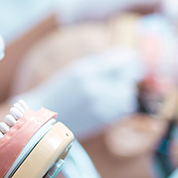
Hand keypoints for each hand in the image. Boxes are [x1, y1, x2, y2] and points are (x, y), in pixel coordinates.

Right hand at [19, 48, 143, 138]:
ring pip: (128, 95)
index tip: (132, 59)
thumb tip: (127, 56)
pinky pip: (124, 109)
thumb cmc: (61, 92)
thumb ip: (100, 62)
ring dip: (126, 90)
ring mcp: (98, 107)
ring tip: (115, 89)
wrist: (45, 118)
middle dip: (128, 75)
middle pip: (127, 78)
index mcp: (83, 71)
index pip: (120, 60)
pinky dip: (122, 104)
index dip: (130, 59)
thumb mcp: (76, 70)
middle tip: (125, 74)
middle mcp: (92, 88)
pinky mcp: (102, 121)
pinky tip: (111, 101)